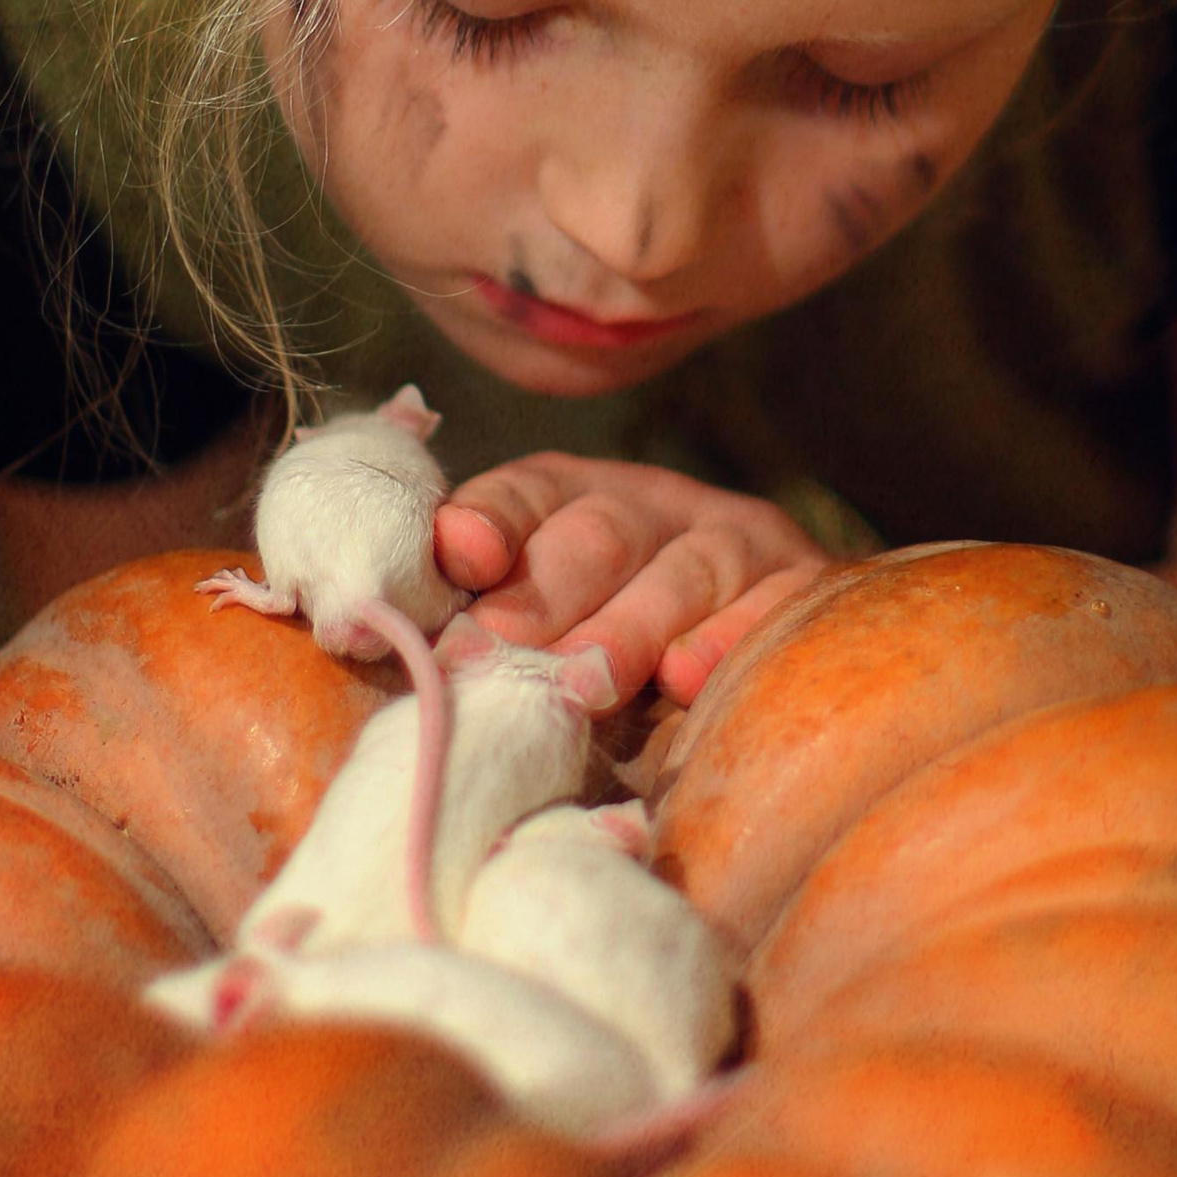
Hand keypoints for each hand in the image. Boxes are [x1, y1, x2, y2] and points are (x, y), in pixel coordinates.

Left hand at [434, 454, 830, 708]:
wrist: (769, 632)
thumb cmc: (618, 644)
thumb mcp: (549, 622)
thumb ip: (479, 620)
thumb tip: (375, 637)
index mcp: (578, 500)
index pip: (528, 493)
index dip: (491, 519)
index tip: (456, 557)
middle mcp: (654, 507)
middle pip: (598, 533)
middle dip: (542, 595)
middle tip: (494, 653)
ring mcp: (733, 542)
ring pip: (681, 572)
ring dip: (626, 627)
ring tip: (583, 683)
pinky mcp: (800, 586)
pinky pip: (767, 608)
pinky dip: (725, 641)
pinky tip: (685, 679)